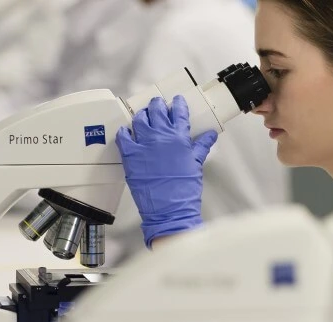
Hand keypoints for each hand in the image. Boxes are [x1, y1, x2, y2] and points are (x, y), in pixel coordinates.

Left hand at [115, 96, 218, 247]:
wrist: (169, 209)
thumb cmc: (184, 191)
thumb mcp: (196, 165)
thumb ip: (201, 147)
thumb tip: (209, 135)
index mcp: (179, 138)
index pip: (179, 112)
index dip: (178, 104)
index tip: (177, 101)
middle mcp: (161, 137)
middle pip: (157, 110)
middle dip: (158, 104)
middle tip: (158, 104)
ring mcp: (144, 145)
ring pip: (140, 119)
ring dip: (142, 115)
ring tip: (143, 115)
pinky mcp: (130, 155)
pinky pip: (123, 136)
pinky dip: (124, 132)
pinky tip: (126, 131)